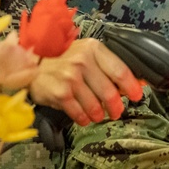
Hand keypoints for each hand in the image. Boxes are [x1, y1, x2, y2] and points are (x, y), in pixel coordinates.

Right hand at [27, 39, 143, 125]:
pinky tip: (84, 118)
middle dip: (116, 107)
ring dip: (99, 115)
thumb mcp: (87, 54)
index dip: (131, 87)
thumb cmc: (63, 58)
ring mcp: (70, 78)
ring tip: (98, 115)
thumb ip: (109, 66)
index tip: (137, 96)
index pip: (120, 71)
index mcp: (93, 49)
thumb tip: (136, 82)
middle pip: (110, 92)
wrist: (31, 63)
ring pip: (95, 106)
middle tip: (116, 111)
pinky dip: (84, 119)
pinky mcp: (60, 93)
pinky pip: (79, 113)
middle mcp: (82, 62)